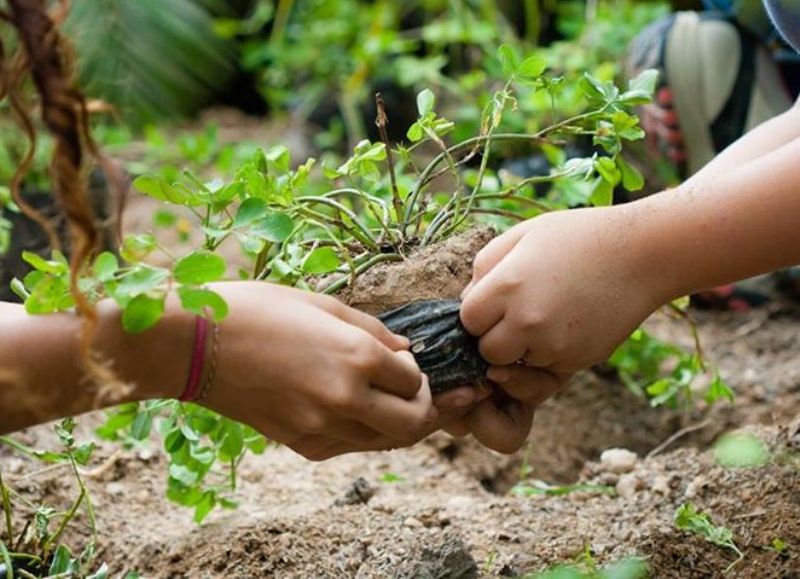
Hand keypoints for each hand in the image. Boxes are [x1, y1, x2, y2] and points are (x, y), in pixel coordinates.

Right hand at [202, 283, 479, 460]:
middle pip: (415, 424)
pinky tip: (356, 412)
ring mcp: (323, 427)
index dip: (419, 371)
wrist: (193, 345)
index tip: (405, 362)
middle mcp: (346, 398)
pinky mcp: (301, 445)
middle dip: (428, 410)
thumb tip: (405, 352)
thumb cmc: (257, 310)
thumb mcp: (322, 304)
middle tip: (423, 395)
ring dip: (399, 425)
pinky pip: (351, 446)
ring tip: (394, 404)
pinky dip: (365, 433)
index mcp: (356, 356)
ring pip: (387, 442)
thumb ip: (373, 331)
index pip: (415, 379)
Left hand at [449, 207, 662, 452]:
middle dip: (494, 337)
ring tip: (545, 314)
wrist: (641, 254)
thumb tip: (465, 302)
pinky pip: (546, 370)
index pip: (466, 321)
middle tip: (517, 312)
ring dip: (521, 349)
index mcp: (506, 286)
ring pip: (515, 366)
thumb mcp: (521, 235)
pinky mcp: (576, 361)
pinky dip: (548, 354)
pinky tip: (565, 323)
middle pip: (487, 352)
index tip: (495, 299)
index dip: (478, 312)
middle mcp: (526, 321)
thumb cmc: (576, 236)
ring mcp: (553, 346)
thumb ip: (484, 268)